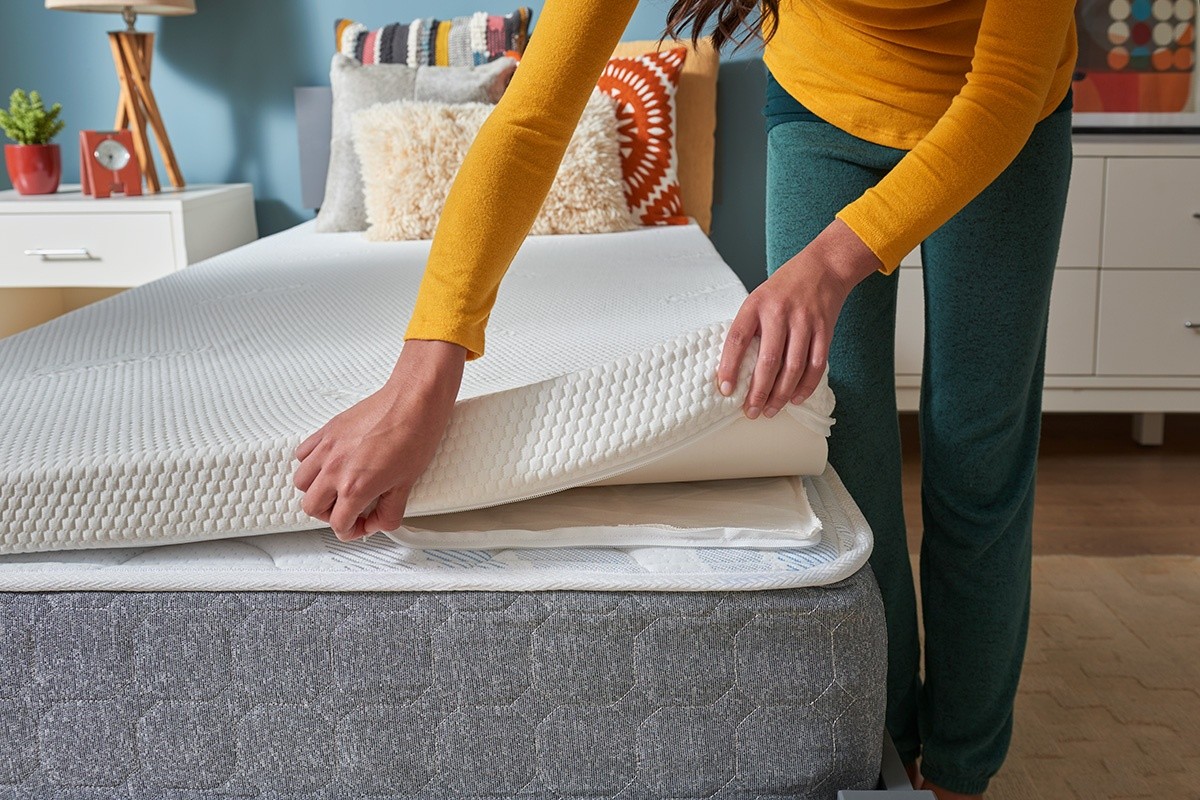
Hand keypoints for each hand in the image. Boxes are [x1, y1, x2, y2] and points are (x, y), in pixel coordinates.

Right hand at [292, 340, 466, 539]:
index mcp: (355, 487)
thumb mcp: (407, 484)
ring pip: (301, 482)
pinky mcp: (327, 431)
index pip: (339, 523)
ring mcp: (327, 449)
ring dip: (316, 491)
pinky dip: (310, 464)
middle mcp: (335, 469)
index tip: (361, 526)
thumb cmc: (415, 434)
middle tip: (348, 511)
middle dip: (329, 515)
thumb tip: (379, 521)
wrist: (414, 401)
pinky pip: (303, 454)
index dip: (351, 531)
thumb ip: (390, 511)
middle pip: (311, 507)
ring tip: (336, 489)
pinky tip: (329, 464)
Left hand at [717, 219, 881, 418]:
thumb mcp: (758, 298)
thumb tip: (734, 368)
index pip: (738, 339)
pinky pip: (816, 365)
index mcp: (756, 304)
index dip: (729, 367)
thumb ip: (750, 328)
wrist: (823, 267)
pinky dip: (806, 386)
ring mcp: (804, 321)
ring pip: (793, 367)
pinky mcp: (825, 329)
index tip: (725, 390)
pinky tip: (795, 398)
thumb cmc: (785, 287)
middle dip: (758, 392)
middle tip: (750, 412)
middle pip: (768, 360)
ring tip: (770, 410)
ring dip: (781, 394)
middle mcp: (780, 312)